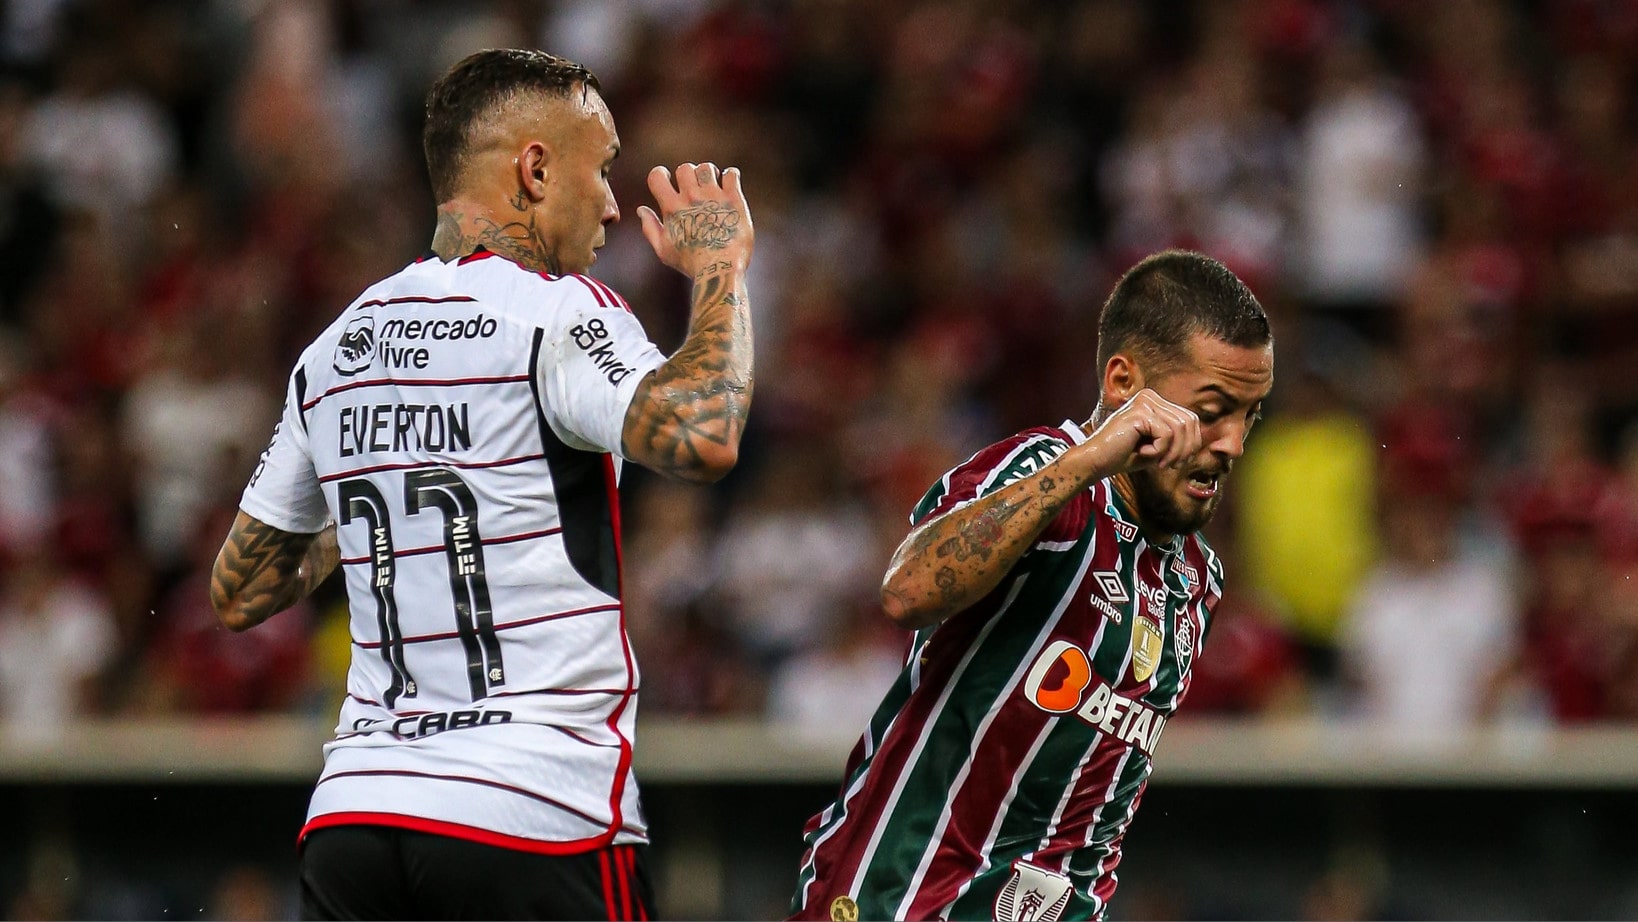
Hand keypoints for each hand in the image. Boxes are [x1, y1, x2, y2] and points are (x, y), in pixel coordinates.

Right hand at [637, 162, 753, 277]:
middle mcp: (691, 198)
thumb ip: (650, 228)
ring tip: (712, 185)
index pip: (657, 176)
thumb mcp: (664, 250)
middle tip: (694, 187)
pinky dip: (730, 176)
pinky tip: (729, 185)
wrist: (720, 269)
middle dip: (687, 175)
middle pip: (684, 168)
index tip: (668, 179)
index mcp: (672, 208)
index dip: (660, 174)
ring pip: (706, 168)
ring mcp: (714, 197)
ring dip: (708, 173)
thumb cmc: (691, 263)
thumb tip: (641, 210)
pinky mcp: (734, 199)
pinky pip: (731, 174)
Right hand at [1088, 389, 1201, 471]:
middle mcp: (1149, 396)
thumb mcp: (1157, 446)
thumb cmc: (1123, 456)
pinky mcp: (1139, 413)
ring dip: (1174, 452)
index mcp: (1154, 401)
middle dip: (1186, 448)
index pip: (1190, 418)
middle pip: (1189, 421)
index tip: (1176, 461)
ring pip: (1180, 428)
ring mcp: (1144, 402)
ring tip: (1159, 463)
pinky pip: (1166, 434)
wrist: (1095, 462)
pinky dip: (1160, 450)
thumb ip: (1176, 438)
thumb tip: (1200, 440)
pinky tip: (1144, 454)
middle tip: (1171, 465)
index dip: (1191, 443)